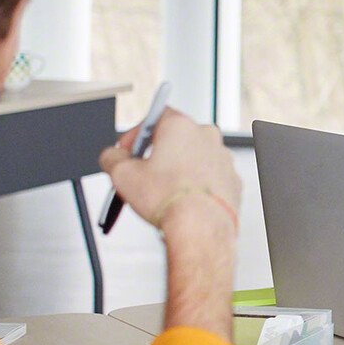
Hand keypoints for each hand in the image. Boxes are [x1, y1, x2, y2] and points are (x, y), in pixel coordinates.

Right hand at [99, 108, 238, 237]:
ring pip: (194, 158)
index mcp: (181, 127)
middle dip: (157, 153)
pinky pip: (208, 177)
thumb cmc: (170, 200)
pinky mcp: (232, 180)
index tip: (128, 150)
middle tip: (142, 173)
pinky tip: (183, 200)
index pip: (154, 118)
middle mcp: (207, 137)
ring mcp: (223, 159)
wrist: (201, 227)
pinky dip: (196, 185)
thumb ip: (112, 157)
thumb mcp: (121, 175)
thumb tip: (111, 156)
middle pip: (176, 139)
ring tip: (162, 191)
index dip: (135, 134)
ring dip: (177, 170)